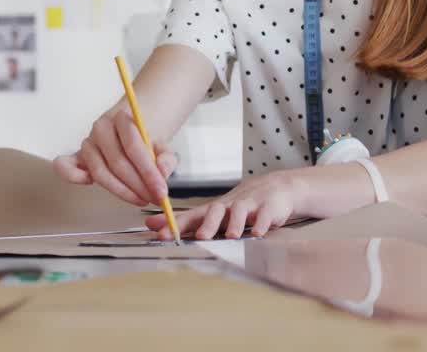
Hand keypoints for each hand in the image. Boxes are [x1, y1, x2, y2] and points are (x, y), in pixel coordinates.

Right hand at [53, 107, 178, 206]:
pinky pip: (66, 166)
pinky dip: (74, 176)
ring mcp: (88, 143)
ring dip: (121, 191)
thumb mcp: (162, 145)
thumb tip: (163, 173)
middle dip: (138, 185)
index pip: (134, 147)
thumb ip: (166, 158)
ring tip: (140, 198)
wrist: (132, 128)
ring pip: (100, 171)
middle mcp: (101, 128)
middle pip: (117, 162)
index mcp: (122, 117)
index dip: (148, 173)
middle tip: (153, 198)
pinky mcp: (78, 156)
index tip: (161, 192)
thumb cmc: (145, 139)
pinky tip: (89, 184)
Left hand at [148, 170, 307, 240]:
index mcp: (214, 209)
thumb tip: (150, 224)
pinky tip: (258, 232)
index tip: (160, 234)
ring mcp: (250, 205)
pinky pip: (265, 215)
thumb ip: (184, 220)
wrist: (276, 189)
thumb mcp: (212, 212)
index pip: (192, 215)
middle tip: (201, 237)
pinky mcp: (269, 208)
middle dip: (208, 224)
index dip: (176, 225)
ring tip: (232, 236)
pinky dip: (261, 223)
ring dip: (235, 223)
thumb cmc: (240, 204)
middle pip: (215, 210)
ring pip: (240, 211)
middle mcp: (229, 206)